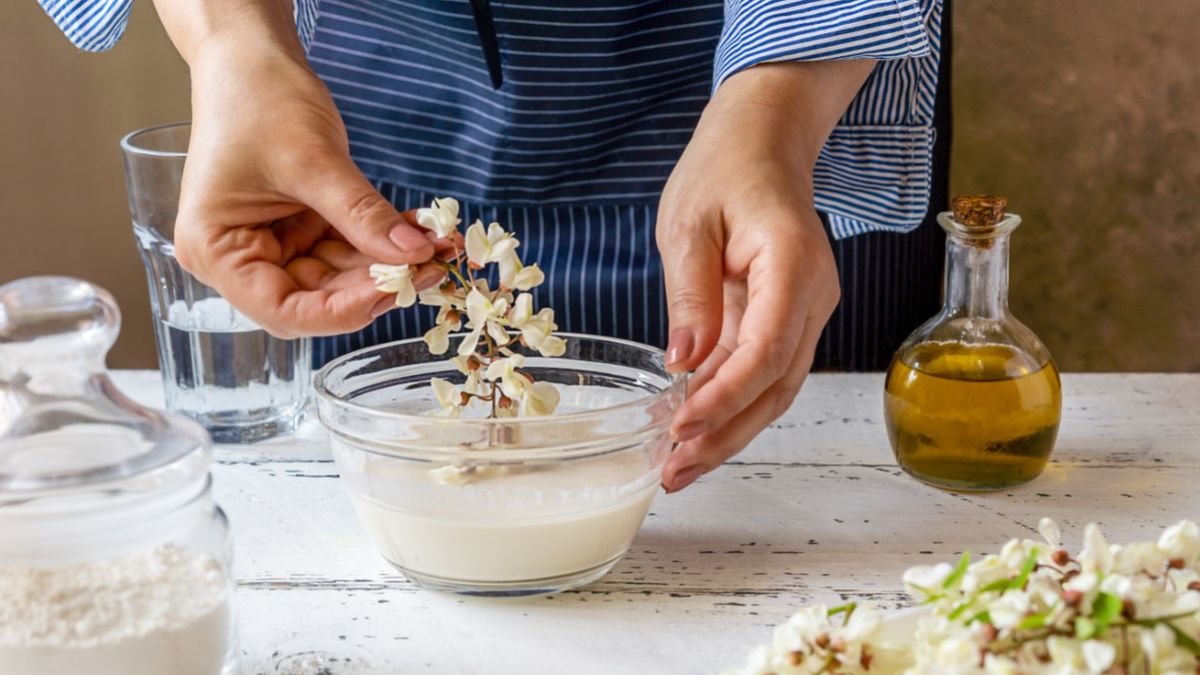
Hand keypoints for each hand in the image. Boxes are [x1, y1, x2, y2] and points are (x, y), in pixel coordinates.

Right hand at [158, 1, 443, 337]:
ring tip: (440, 248)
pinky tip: (424, 233)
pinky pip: (348, 248)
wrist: (253, 57)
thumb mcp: (313, 161)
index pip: (284, 311)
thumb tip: (414, 255)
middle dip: (377, 285)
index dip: (342, 311)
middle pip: (316, 298)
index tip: (395, 292)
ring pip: (340, 276)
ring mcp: (273, 244)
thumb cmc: (258, 98)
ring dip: (390, 264)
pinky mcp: (301, 229)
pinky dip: (384, 242)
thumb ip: (362, 215)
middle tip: (431, 268)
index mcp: (216, 251)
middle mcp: (240, 258)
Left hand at [657, 61, 874, 491]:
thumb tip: (683, 362)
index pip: (767, 349)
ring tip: (678, 466)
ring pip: (776, 388)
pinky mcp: (789, 319)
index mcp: (793, 263)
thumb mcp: (688, 224)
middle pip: (778, 385)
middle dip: (726, 434)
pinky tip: (693, 430)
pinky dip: (730, 404)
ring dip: (729, 431)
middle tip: (675, 471)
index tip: (680, 425)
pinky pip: (765, 372)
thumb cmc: (725, 169)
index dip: (725, 396)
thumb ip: (689, 293)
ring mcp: (808, 310)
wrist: (762, 144)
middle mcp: (814, 295)